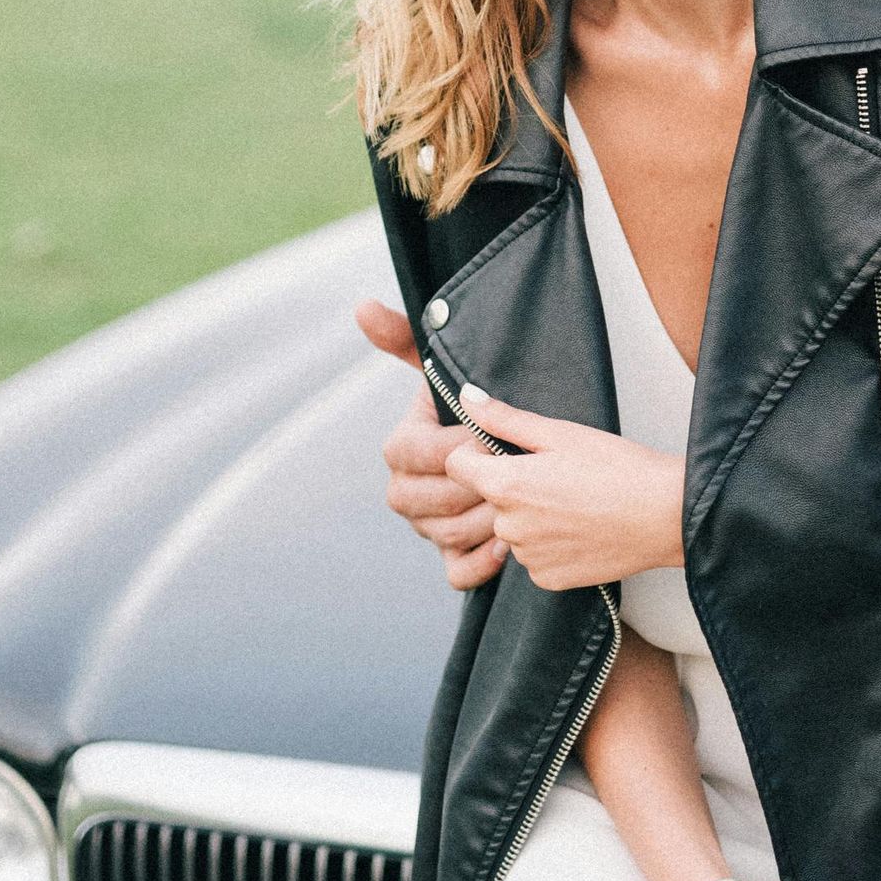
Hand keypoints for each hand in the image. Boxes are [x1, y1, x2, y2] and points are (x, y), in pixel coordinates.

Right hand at [356, 301, 505, 589]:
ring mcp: (426, 527)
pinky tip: (509, 542)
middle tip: (512, 469)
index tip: (490, 437)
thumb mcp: (444, 368)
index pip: (411, 453)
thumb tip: (361, 306)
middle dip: (472, 485)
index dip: (451, 448)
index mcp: (401, 447)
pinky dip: (482, 563)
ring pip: (443, 534)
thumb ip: (406, 337)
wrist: (515, 450)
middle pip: (427, 500)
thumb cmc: (474, 403)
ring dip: (484, 519)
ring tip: (518, 499)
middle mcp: (406, 491)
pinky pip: (457, 573)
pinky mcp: (451, 557)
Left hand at [447, 387, 686, 589]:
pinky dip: (549, 543)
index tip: (509, 447)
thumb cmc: (618, 467)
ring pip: (513, 528)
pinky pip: (534, 556)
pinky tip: (581, 527)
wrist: (665, 516)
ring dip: (531, 515)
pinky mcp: (549, 580)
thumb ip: (504, 418)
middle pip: (490, 497)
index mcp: (507, 484)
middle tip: (558, 473)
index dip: (478, 451)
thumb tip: (466, 397)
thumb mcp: (560, 432)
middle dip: (512, 484)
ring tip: (575, 500)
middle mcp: (509, 527)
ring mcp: (529, 558)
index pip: (456, 465)